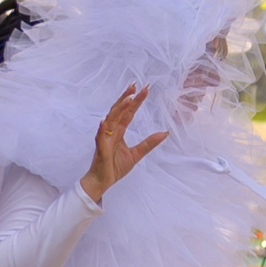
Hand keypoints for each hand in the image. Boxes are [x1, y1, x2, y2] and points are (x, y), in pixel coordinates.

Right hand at [81, 85, 165, 203]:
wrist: (103, 181)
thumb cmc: (115, 167)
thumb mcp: (136, 154)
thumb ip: (149, 143)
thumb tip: (165, 133)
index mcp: (118, 131)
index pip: (128, 113)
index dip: (136, 101)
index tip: (144, 89)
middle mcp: (110, 131)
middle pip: (119, 111)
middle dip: (127, 97)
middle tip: (136, 85)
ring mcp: (104, 138)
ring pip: (111, 119)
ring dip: (119, 108)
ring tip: (128, 98)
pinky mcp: (101, 149)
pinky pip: (100, 137)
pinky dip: (102, 128)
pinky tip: (105, 120)